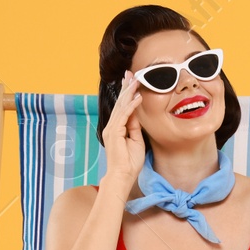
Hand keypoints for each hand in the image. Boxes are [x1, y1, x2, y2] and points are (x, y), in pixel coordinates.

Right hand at [100, 70, 144, 184]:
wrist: (122, 176)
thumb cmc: (130, 163)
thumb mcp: (136, 141)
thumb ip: (135, 127)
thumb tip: (137, 115)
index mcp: (116, 128)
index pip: (122, 107)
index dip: (127, 94)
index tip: (132, 81)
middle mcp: (111, 126)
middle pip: (119, 103)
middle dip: (126, 87)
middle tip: (130, 73)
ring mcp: (111, 129)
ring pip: (121, 106)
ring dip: (129, 92)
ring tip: (136, 80)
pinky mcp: (114, 133)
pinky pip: (124, 116)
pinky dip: (131, 106)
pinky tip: (138, 97)